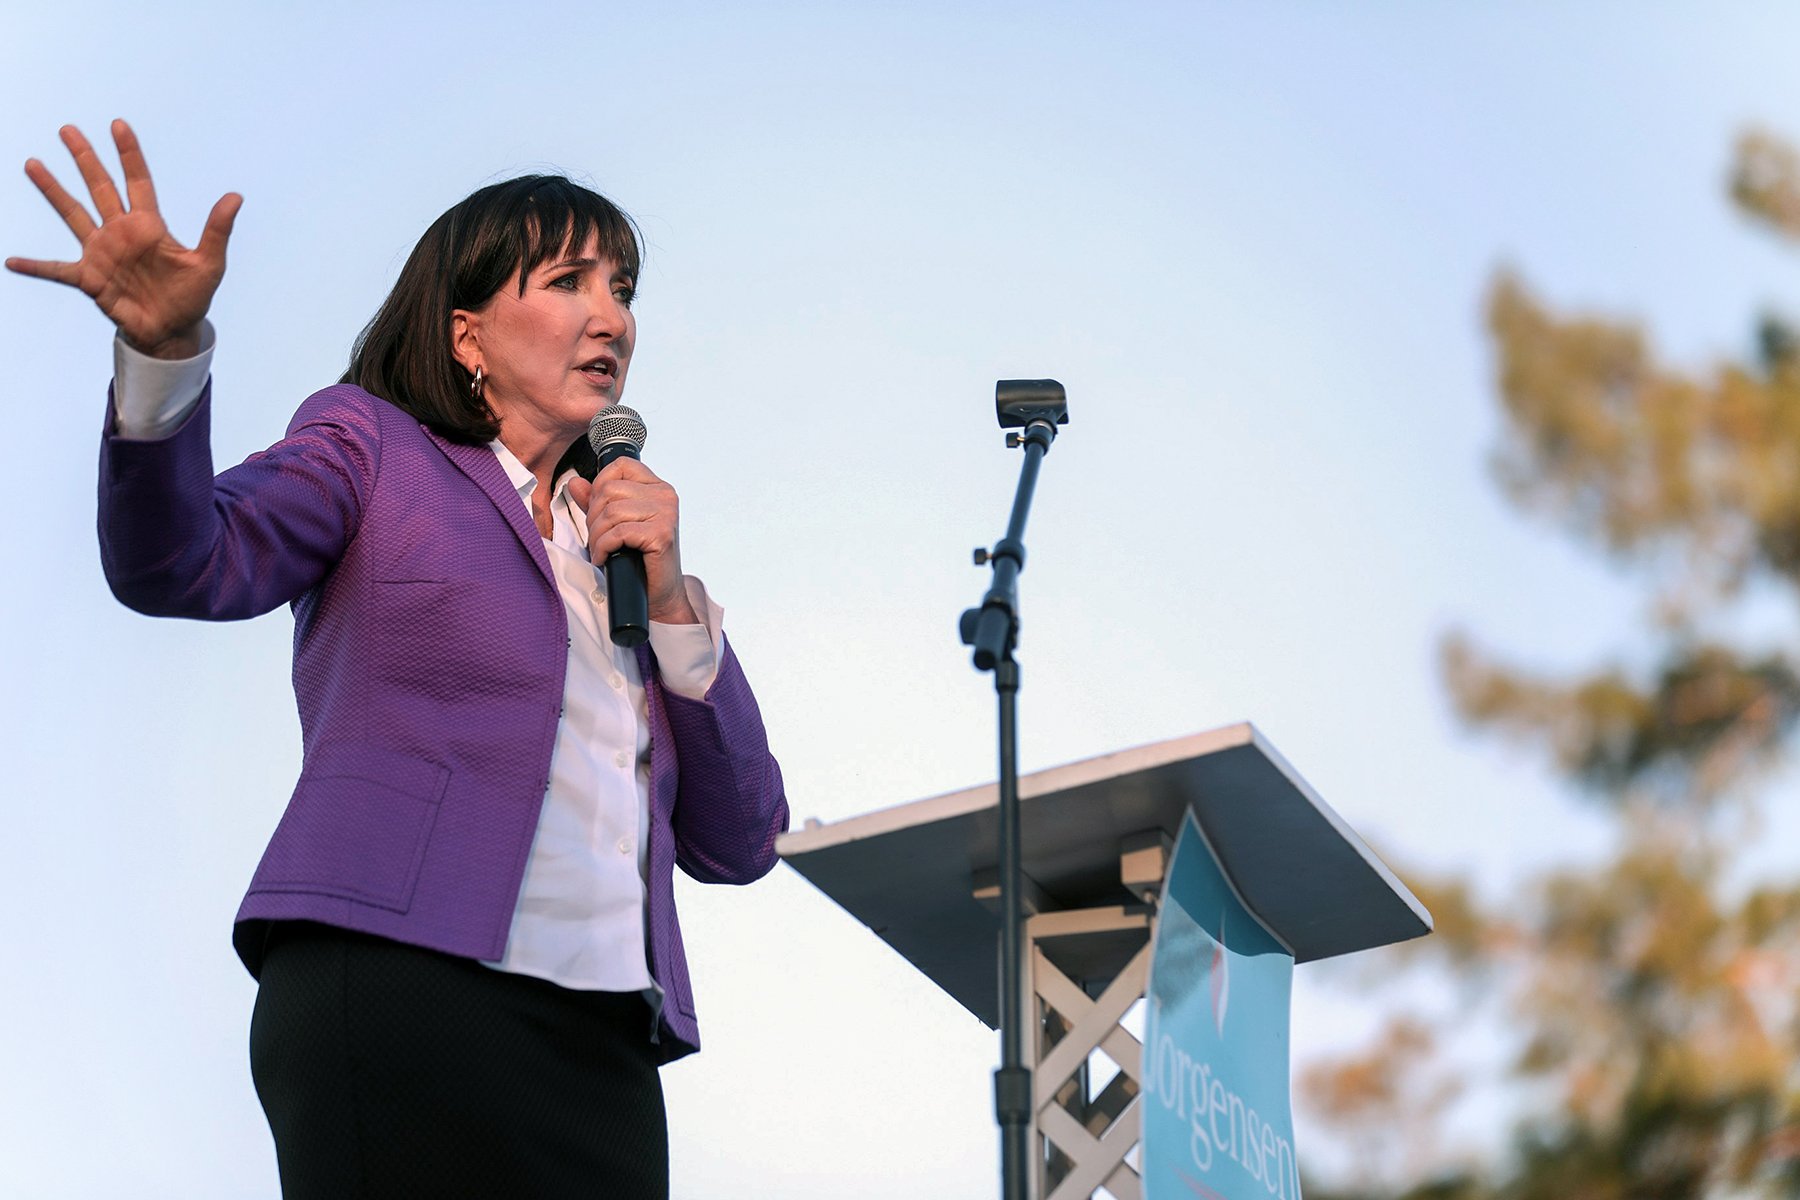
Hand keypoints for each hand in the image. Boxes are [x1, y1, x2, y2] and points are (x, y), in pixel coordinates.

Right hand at [5, 120, 240, 358]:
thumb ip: (218, 231)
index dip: (129, 154)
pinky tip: (12, 261)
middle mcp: (121, 232)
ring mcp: (101, 253)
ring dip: (53, 190)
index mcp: (149, 226)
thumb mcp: (209, 264)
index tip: (118, 125)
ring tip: (33, 164)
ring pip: (73, 213)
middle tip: (68, 129)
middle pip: (99, 186)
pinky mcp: (89, 279)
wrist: (172, 330)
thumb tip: (236, 196)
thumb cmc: (191, 296)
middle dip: (85, 158)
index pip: (138, 181)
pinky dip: (36, 266)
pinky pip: (56, 270)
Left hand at [567, 458, 699, 624]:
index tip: (598, 510)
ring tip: (601, 550)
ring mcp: (666, 514)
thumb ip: (595, 502)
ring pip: (611, 512)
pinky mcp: (661, 534)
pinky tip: (606, 558)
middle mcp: (665, 496)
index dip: (600, 484)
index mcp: (657, 488)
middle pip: (609, 490)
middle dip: (593, 517)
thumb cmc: (639, 560)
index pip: (621, 466)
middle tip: (597, 539)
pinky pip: (618, 532)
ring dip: (596, 536)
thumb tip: (575, 483)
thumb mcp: (615, 525)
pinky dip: (604, 547)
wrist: (659, 595)